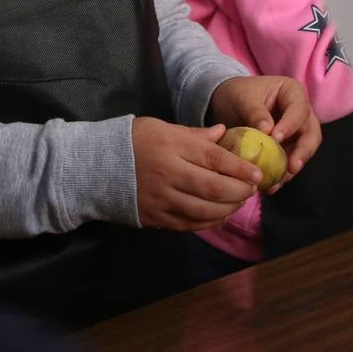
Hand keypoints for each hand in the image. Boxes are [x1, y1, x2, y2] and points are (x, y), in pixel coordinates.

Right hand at [131, 117, 260, 231]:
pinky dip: (210, 222)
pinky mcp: (155, 217)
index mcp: (170, 146)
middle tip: (252, 190)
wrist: (96, 166)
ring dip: (228, 209)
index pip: (213, 158)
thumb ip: (194, 134)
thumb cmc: (132, 141)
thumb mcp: (161, 128)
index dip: (240, 167)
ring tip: (239, 202)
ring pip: (204, 210)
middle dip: (239, 191)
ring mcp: (161, 199)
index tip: (257, 173)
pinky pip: (190, 224)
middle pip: (213, 187)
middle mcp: (168, 173)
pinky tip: (220, 215)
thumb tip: (224, 133)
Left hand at [208, 76, 321, 192]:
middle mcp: (299, 113)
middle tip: (292, 167)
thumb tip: (267, 130)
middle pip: (311, 134)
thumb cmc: (237, 94)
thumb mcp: (242, 98)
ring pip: (303, 152)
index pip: (299, 110)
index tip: (276, 138)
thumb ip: (255, 112)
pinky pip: (288, 163)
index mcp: (292, 93)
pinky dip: (281, 174)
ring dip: (292, 168)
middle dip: (303, 152)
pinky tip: (270, 186)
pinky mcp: (287, 148)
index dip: (290, 125)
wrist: (227, 104)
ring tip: (278, 182)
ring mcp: (296, 132)